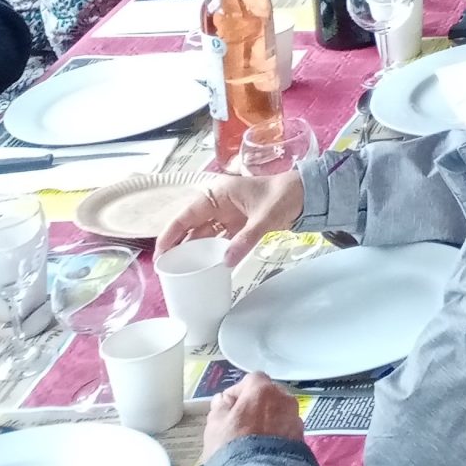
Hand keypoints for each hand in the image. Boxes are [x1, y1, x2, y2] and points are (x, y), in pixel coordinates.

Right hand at [158, 169, 303, 267]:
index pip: (186, 215)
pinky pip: (217, 240)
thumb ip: (246, 239)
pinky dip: (210, 252)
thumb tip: (225, 261)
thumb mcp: (265, 217)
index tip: (159, 254)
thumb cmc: (284, 195)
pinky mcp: (236, 225)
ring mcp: (226, 214)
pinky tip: (204, 266)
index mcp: (218, 194)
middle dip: (177, 246)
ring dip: (193, 251)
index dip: (170, 234)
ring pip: (202, 235)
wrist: (306, 193)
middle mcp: (217, 203)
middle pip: (190, 227)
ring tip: (180, 272)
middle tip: (166, 270)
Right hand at [201, 372, 304, 456]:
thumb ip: (219, 407)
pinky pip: (287, 425)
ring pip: (280, 409)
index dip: (239, 390)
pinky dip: (278, 429)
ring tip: (254, 433)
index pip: (252, 379)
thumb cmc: (233, 446)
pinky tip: (266, 442)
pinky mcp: (301, 434)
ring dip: (268, 416)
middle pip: (269, 393)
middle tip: (241, 418)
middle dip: (255, 402)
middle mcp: (283, 398)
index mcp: (262, 390)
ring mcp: (294, 416)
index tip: (228, 404)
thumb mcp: (215, 425)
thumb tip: (222, 399)